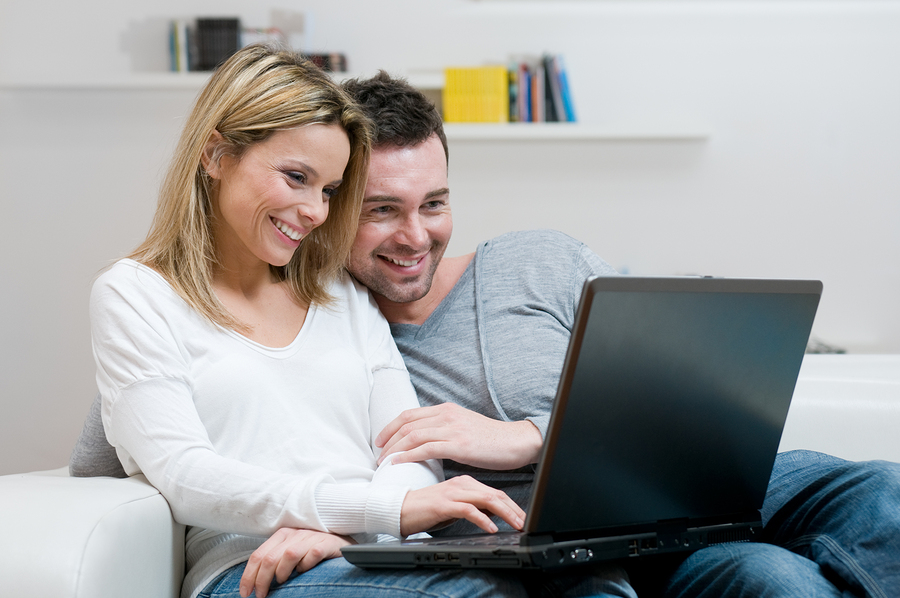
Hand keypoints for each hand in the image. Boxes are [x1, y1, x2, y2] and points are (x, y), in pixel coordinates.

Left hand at [239, 528, 352, 597]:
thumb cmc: (313, 550)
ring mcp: (311, 537)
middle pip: (270, 558)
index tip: (246, 592)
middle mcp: (295, 534)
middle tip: (261, 595)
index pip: (258, 555)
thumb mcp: (290, 552)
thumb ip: (275, 560)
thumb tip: (255, 581)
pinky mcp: (327, 542)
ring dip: (282, 573)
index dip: (249, 576)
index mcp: (282, 535)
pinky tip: (305, 571)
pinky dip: (306, 565)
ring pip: (289, 554)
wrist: (341, 543)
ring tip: (283, 582)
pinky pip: (313, 554)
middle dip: (261, 580)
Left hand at [375, 403, 542, 469]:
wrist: (515, 442)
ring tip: (384, 461)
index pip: (410, 414)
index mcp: (446, 410)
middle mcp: (447, 415)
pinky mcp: (459, 445)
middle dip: (388, 439)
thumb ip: (445, 429)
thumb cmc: (490, 439)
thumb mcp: (464, 426)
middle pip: (407, 423)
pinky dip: (408, 455)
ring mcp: (453, 429)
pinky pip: (426, 448)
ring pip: (413, 435)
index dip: (391, 427)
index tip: (381, 440)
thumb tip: (426, 441)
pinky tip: (398, 462)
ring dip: (394, 449)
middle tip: (377, 454)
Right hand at [400, 475, 525, 535]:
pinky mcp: (444, 503)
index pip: (495, 492)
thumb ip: (473, 506)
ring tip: (516, 524)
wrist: (399, 509)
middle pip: (495, 494)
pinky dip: (483, 519)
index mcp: (464, 483)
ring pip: (486, 499)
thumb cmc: (425, 509)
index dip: (512, 505)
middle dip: (514, 509)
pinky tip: (491, 528)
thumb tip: (493, 514)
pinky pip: (469, 510)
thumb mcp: (454, 507)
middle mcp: (461, 484)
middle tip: (526, 521)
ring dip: (505, 513)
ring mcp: (453, 492)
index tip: (523, 516)